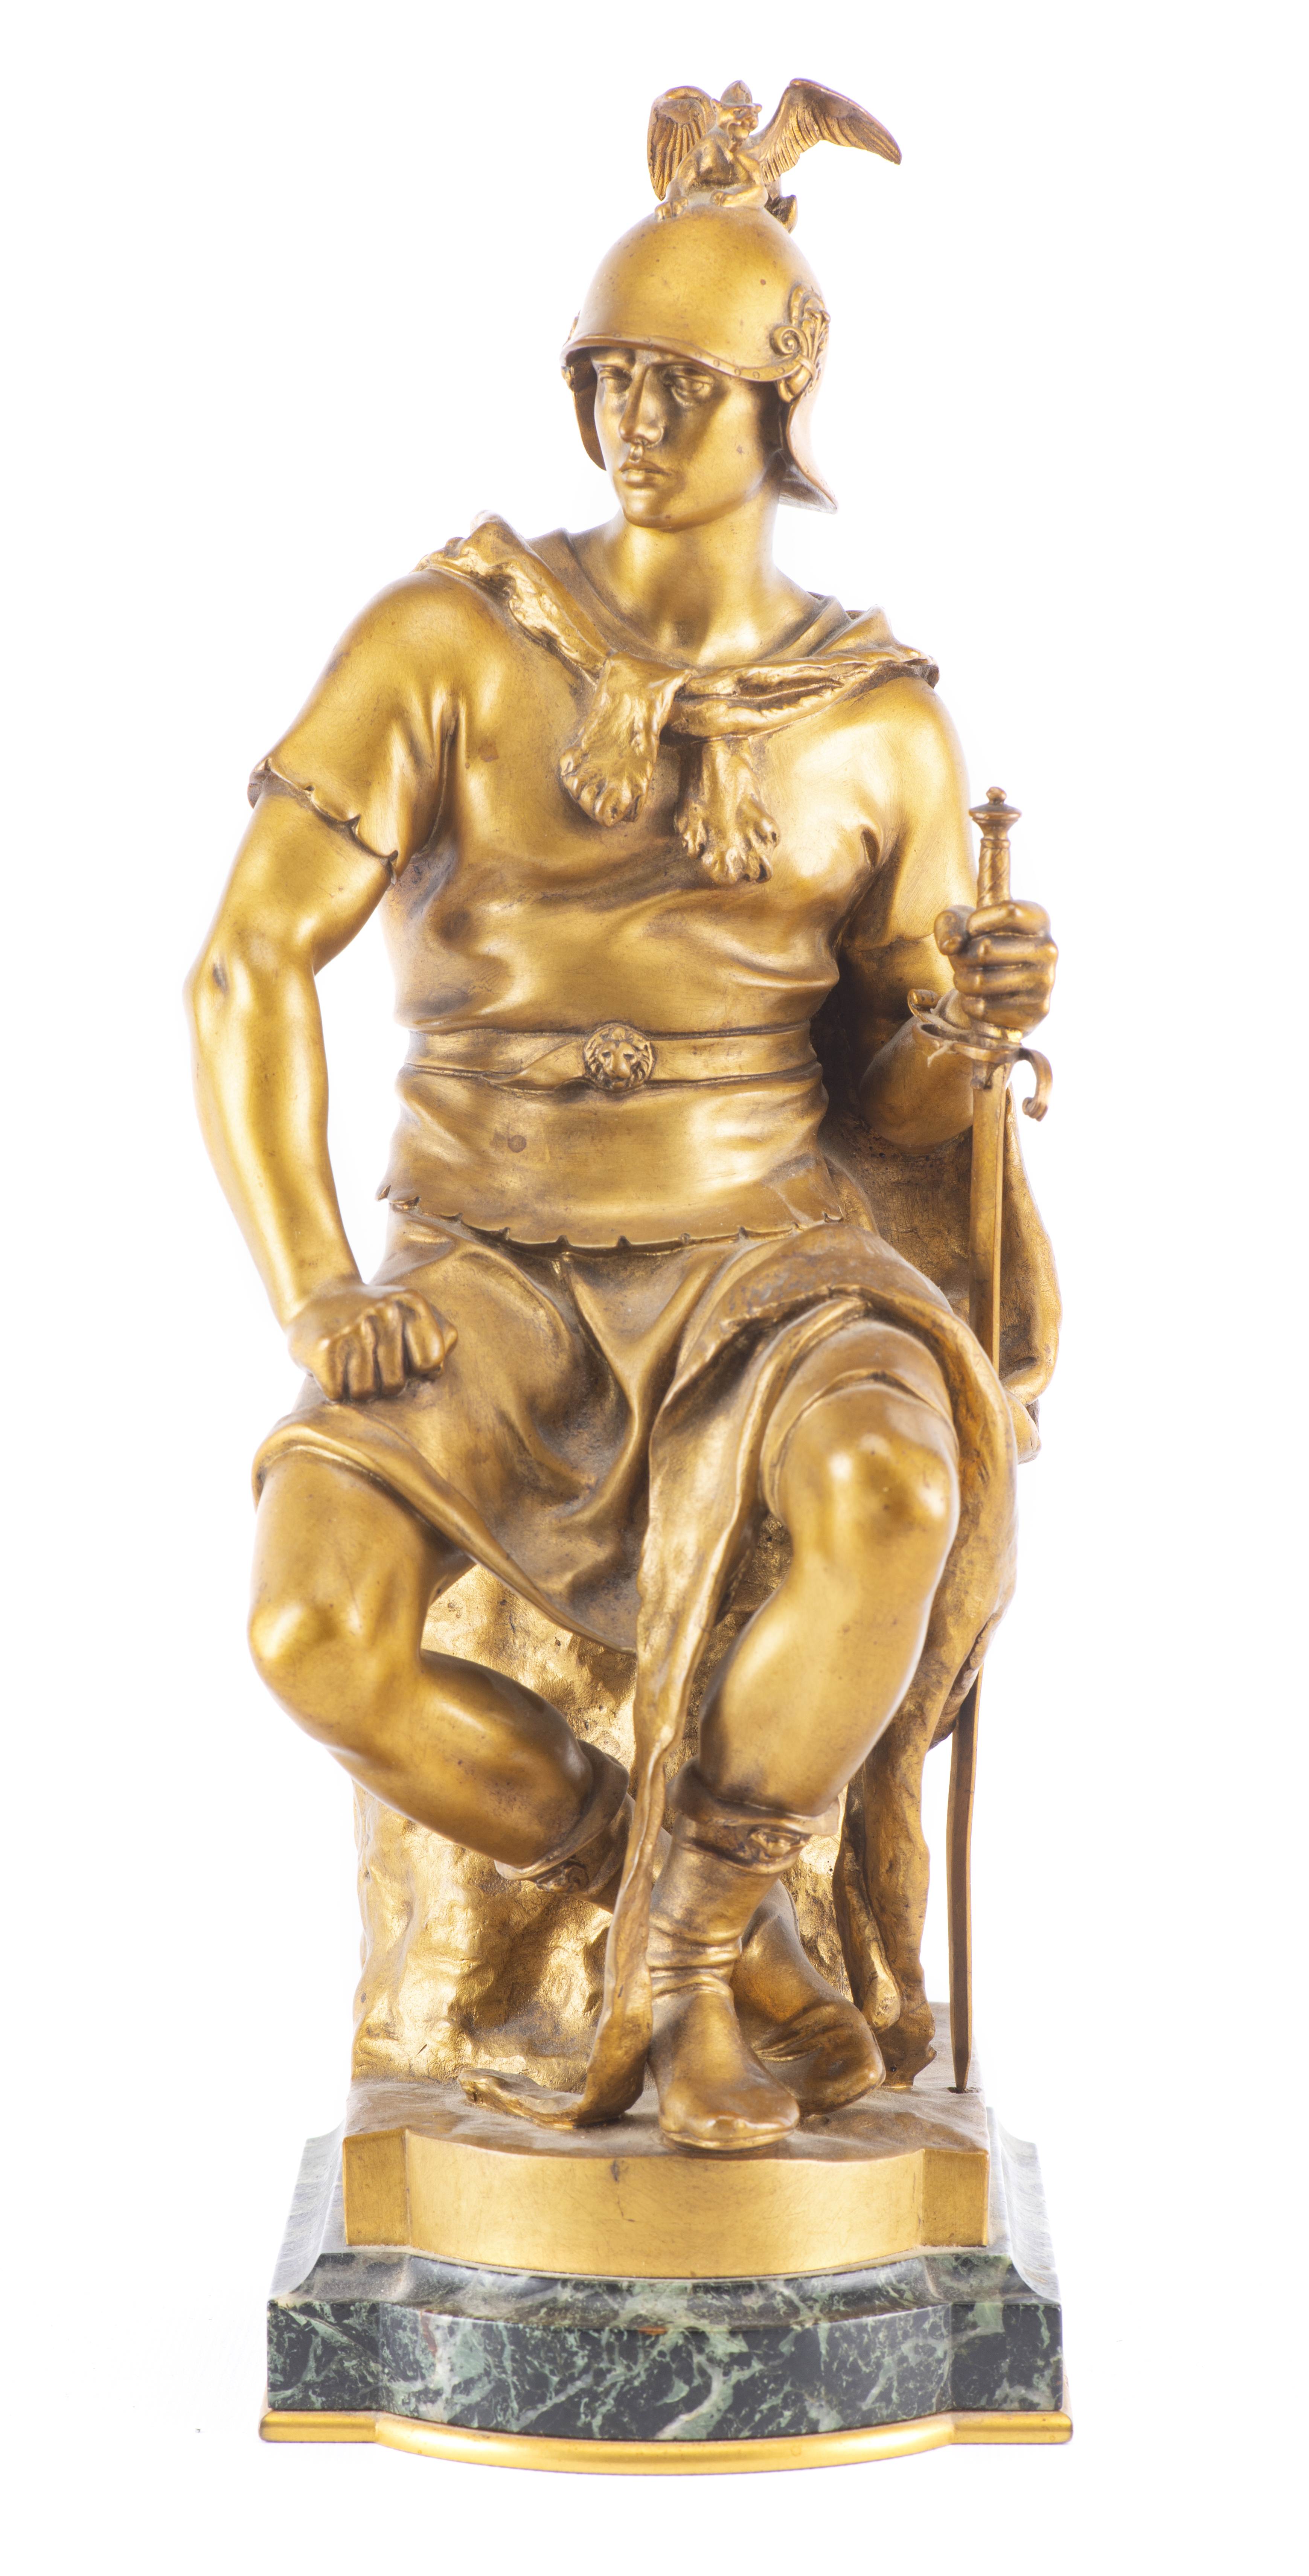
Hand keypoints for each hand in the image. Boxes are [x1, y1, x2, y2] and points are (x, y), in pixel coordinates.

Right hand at [287, 1279, 455, 1400]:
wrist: (317, 1295)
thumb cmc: (373, 1317)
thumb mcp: (409, 1313)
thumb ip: (441, 1336)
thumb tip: (436, 1371)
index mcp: (411, 1303)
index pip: (431, 1362)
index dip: (415, 1370)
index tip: (400, 1358)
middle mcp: (385, 1311)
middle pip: (394, 1384)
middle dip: (380, 1384)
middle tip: (368, 1363)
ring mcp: (352, 1327)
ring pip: (364, 1392)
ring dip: (355, 1388)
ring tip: (349, 1363)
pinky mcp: (322, 1346)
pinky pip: (337, 1393)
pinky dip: (333, 1388)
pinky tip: (331, 1365)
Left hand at [934, 899, 1056, 1035]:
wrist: (989, 988)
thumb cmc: (975, 946)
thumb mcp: (958, 924)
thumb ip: (950, 923)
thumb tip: (951, 944)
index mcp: (1037, 919)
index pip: (1009, 912)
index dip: (977, 922)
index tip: (970, 930)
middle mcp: (1047, 949)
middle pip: (986, 948)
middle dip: (963, 956)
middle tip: (963, 959)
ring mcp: (1044, 981)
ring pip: (981, 981)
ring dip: (962, 981)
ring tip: (965, 979)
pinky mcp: (1035, 1010)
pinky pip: (985, 1007)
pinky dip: (970, 1004)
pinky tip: (977, 999)